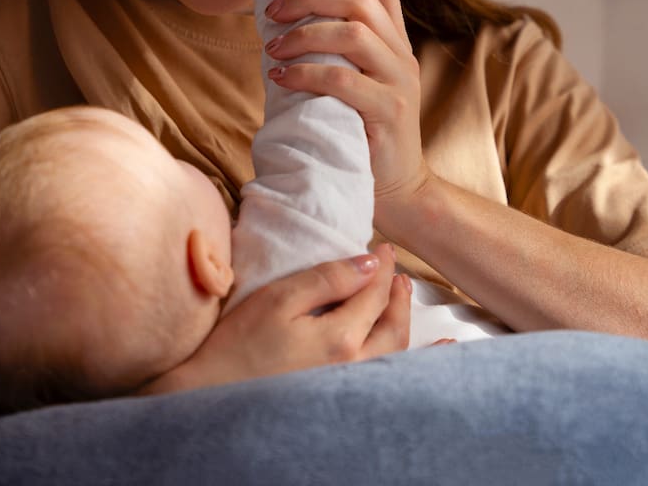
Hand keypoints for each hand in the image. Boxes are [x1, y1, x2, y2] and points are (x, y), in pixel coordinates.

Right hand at [143, 245, 410, 393]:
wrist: (210, 398)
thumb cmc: (237, 347)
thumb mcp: (278, 300)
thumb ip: (326, 279)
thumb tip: (369, 263)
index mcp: (340, 337)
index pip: (374, 292)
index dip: (380, 267)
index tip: (382, 248)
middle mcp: (356, 367)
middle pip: (393, 323)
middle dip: (396, 293)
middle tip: (394, 271)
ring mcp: (352, 388)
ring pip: (396, 352)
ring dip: (404, 321)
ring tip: (402, 298)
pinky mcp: (342, 400)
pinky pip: (391, 381)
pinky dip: (419, 367)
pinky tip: (437, 357)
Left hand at [260, 0, 434, 230]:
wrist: (396, 188)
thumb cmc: (359, 131)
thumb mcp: (351, 80)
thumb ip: (330, 48)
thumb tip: (276, 15)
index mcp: (394, 39)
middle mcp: (402, 54)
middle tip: (272, 12)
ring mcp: (399, 82)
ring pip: (353, 34)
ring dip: (304, 35)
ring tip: (273, 49)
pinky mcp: (390, 112)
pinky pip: (344, 80)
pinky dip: (306, 73)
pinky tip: (280, 78)